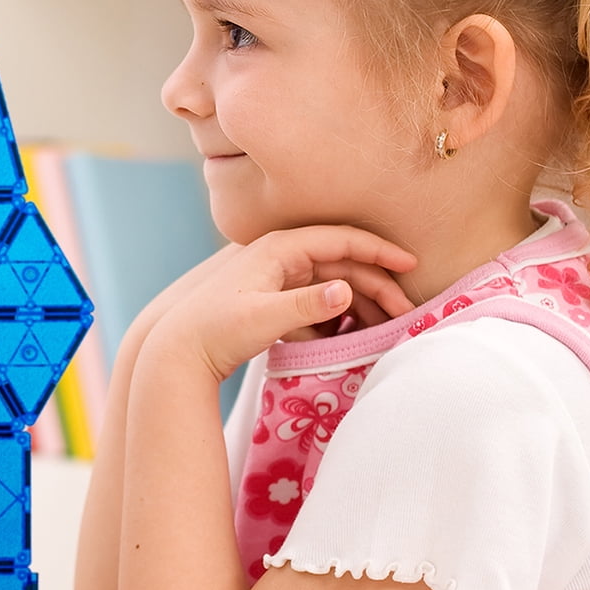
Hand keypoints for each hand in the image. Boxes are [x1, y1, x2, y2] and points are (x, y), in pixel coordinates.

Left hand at [143, 225, 418, 381]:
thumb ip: (306, 305)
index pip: (341, 239)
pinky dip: (338, 315)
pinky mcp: (273, 299)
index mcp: (279, 249)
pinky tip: (352, 335)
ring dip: (361, 303)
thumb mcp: (263, 318)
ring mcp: (277, 277)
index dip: (379, 250)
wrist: (178, 350)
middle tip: (406, 312)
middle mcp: (280, 256)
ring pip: (332, 283)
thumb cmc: (216, 330)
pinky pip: (316, 302)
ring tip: (387, 327)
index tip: (411, 265)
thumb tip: (347, 291)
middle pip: (342, 263)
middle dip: (377, 284)